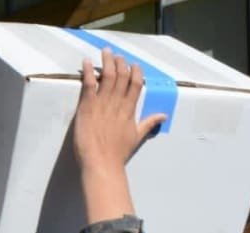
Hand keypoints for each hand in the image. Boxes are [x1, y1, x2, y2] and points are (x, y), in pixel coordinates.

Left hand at [72, 48, 166, 174]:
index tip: (133, 64)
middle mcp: (118, 103)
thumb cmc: (117, 154)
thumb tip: (164, 115)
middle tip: (115, 54)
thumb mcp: (137, 137)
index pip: (136, 84)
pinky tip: (86, 62)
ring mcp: (102, 104)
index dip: (135, 71)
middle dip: (120, 62)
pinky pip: (88, 85)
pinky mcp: (87, 107)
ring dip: (106, 62)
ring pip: (107, 76)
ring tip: (105, 51)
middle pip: (121, 76)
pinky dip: (87, 72)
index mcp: (130, 110)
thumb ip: (149, 123)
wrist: (101, 163)